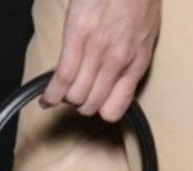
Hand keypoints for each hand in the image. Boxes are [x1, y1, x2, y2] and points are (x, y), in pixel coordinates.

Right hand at [41, 0, 160, 121]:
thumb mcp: (146, 36)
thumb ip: (132, 62)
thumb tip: (117, 84)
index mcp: (135, 63)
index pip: (113, 110)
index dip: (100, 110)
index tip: (94, 104)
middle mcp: (117, 62)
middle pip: (90, 105)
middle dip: (81, 103)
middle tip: (75, 92)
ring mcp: (97, 50)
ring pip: (75, 96)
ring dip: (66, 97)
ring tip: (60, 93)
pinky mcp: (77, 37)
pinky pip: (62, 77)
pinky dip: (51, 93)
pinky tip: (47, 98)